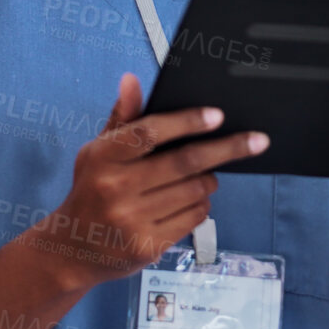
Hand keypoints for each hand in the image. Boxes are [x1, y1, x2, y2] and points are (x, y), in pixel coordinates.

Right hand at [29, 73, 268, 291]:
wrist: (72, 249)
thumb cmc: (91, 190)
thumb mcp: (97, 151)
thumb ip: (122, 118)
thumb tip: (132, 80)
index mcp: (103, 157)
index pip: (151, 132)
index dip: (187, 121)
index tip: (217, 115)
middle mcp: (116, 187)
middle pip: (184, 162)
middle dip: (226, 148)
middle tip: (256, 140)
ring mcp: (132, 219)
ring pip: (194, 190)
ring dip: (210, 179)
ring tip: (206, 175)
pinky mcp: (147, 245)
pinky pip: (193, 217)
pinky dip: (202, 204)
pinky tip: (192, 200)